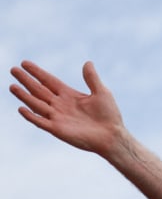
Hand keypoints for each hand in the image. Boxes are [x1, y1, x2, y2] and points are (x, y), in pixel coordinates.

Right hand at [10, 60, 161, 198]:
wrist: (112, 136)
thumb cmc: (109, 115)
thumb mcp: (101, 92)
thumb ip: (92, 78)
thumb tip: (88, 62)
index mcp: (69, 95)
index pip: (49, 81)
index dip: (37, 72)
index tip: (25, 63)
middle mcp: (60, 105)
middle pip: (39, 90)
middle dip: (26, 80)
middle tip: (13, 69)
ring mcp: (57, 117)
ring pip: (36, 104)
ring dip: (24, 96)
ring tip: (12, 86)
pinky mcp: (57, 129)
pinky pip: (41, 122)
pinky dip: (31, 116)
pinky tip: (21, 108)